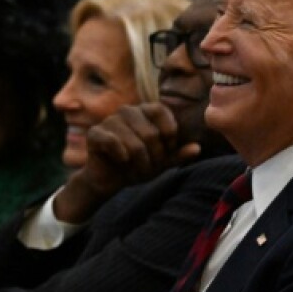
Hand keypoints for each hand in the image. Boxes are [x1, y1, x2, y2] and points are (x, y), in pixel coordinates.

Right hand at [53, 103, 200, 223]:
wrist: (109, 180)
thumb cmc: (137, 165)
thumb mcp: (161, 162)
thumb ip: (178, 154)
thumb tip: (197, 148)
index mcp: (144, 111)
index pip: (161, 111)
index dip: (168, 134)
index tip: (167, 151)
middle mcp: (127, 111)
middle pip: (150, 133)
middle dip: (153, 158)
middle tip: (149, 169)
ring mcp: (110, 120)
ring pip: (134, 144)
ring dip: (138, 164)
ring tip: (136, 171)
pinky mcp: (95, 133)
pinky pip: (113, 143)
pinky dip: (121, 158)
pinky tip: (121, 161)